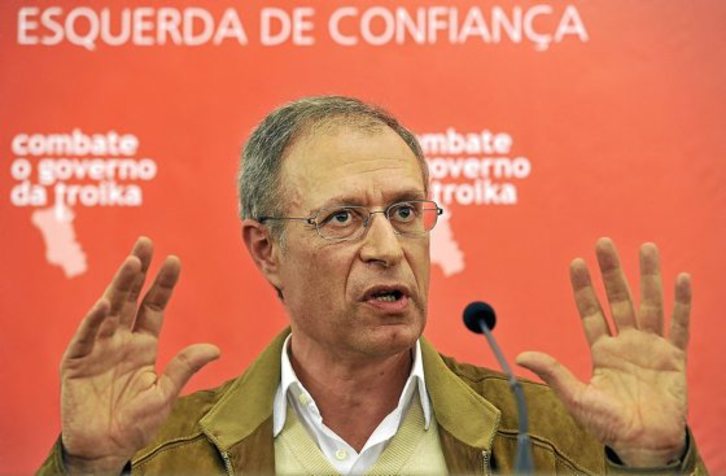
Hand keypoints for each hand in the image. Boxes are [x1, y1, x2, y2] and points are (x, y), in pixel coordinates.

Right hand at [59, 237, 219, 473]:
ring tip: (131, 262)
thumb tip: (215, 348)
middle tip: (146, 242)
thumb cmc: (135, 423)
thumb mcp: (165, 394)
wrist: (105, 449)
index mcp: (143, 345)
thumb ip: (184, 368)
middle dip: (137, 271)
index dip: (163, 284)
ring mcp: (97, 349)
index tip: (174, 260)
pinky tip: (105, 304)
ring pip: (109, 310)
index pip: (154, 307)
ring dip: (119, 286)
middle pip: (130, 298)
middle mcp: (120, 340)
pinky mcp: (76, 363)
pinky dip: (94, 321)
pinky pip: (85, 338)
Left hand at [516, 238, 690, 466]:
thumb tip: (520, 356)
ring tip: (646, 246)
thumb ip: (553, 373)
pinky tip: (681, 278)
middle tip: (604, 242)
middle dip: (611, 271)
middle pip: (618, 299)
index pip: (591, 311)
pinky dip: (682, 303)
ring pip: (650, 304)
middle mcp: (625, 343)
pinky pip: (679, 325)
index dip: (583, 287)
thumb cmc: (608, 425)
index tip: (576, 262)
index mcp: (601, 351)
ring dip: (648, 276)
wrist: (644, 445)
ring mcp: (651, 348)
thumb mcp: (576, 398)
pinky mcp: (674, 358)